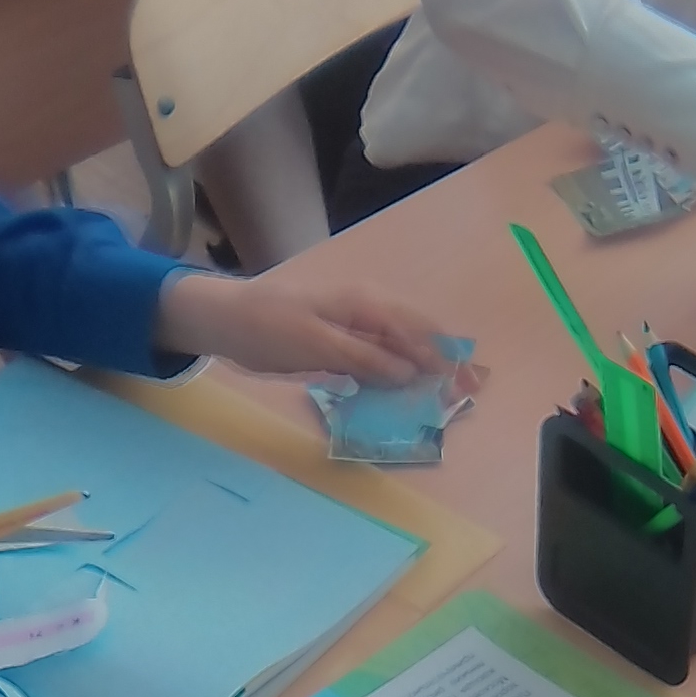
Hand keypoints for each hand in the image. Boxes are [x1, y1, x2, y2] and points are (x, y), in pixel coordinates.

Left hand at [158, 271, 463, 386]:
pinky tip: (404, 389)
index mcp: (366, 305)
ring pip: (400, 345)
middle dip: (443, 360)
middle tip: (470, 388)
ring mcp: (353, 325)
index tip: (469, 383)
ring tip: (446, 391)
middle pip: (416, 335)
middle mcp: (367, 310)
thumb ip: (365, 357)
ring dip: (423, 366)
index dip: (444, 356)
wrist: (224, 319)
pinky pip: (379, 354)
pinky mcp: (340, 341)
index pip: (417, 331)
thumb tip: (409, 373)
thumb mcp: (318, 345)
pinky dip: (396, 369)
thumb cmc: (269, 327)